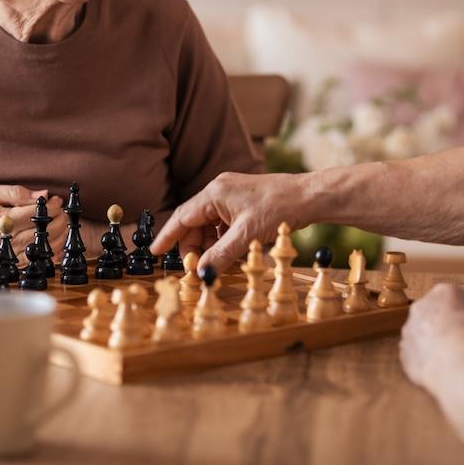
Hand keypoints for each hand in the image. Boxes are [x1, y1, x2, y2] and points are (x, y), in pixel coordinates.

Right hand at [0, 172, 65, 261]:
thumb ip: (14, 191)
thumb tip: (41, 194)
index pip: (31, 214)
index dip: (49, 207)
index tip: (56, 201)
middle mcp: (0, 240)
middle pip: (37, 232)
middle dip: (56, 222)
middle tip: (63, 214)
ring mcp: (3, 255)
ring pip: (37, 249)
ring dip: (56, 238)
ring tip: (62, 226)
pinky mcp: (4, 265)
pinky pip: (31, 262)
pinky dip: (47, 254)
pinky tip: (54, 243)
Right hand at [150, 171, 311, 269]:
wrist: (308, 196)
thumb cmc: (279, 207)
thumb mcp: (246, 235)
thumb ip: (221, 254)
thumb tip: (202, 272)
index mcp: (214, 194)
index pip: (182, 217)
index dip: (168, 237)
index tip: (155, 252)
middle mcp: (219, 191)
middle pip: (195, 223)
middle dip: (194, 246)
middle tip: (196, 268)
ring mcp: (232, 196)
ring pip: (210, 225)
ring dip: (210, 245)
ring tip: (216, 263)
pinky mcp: (243, 203)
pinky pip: (224, 224)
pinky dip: (223, 240)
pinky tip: (230, 252)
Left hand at [399, 284, 463, 391]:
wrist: (461, 364)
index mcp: (445, 292)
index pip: (452, 298)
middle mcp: (421, 307)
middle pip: (432, 314)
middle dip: (443, 327)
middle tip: (459, 343)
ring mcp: (410, 331)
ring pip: (420, 336)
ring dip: (431, 345)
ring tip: (451, 361)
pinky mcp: (404, 354)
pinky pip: (414, 357)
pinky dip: (424, 364)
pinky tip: (440, 372)